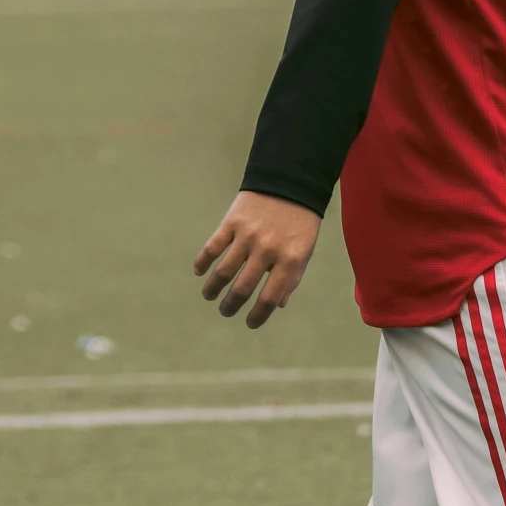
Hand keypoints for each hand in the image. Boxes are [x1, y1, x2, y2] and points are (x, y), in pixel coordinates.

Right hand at [193, 192, 320, 327]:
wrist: (289, 181)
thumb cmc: (300, 222)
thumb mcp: (304, 250)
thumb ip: (292, 277)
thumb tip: (278, 305)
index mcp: (291, 259)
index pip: (270, 298)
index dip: (258, 316)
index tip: (251, 323)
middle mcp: (268, 249)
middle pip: (242, 289)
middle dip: (231, 306)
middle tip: (226, 311)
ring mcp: (248, 235)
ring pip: (223, 272)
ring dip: (213, 289)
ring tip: (210, 296)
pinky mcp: (232, 222)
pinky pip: (212, 248)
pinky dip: (203, 262)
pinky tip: (200, 272)